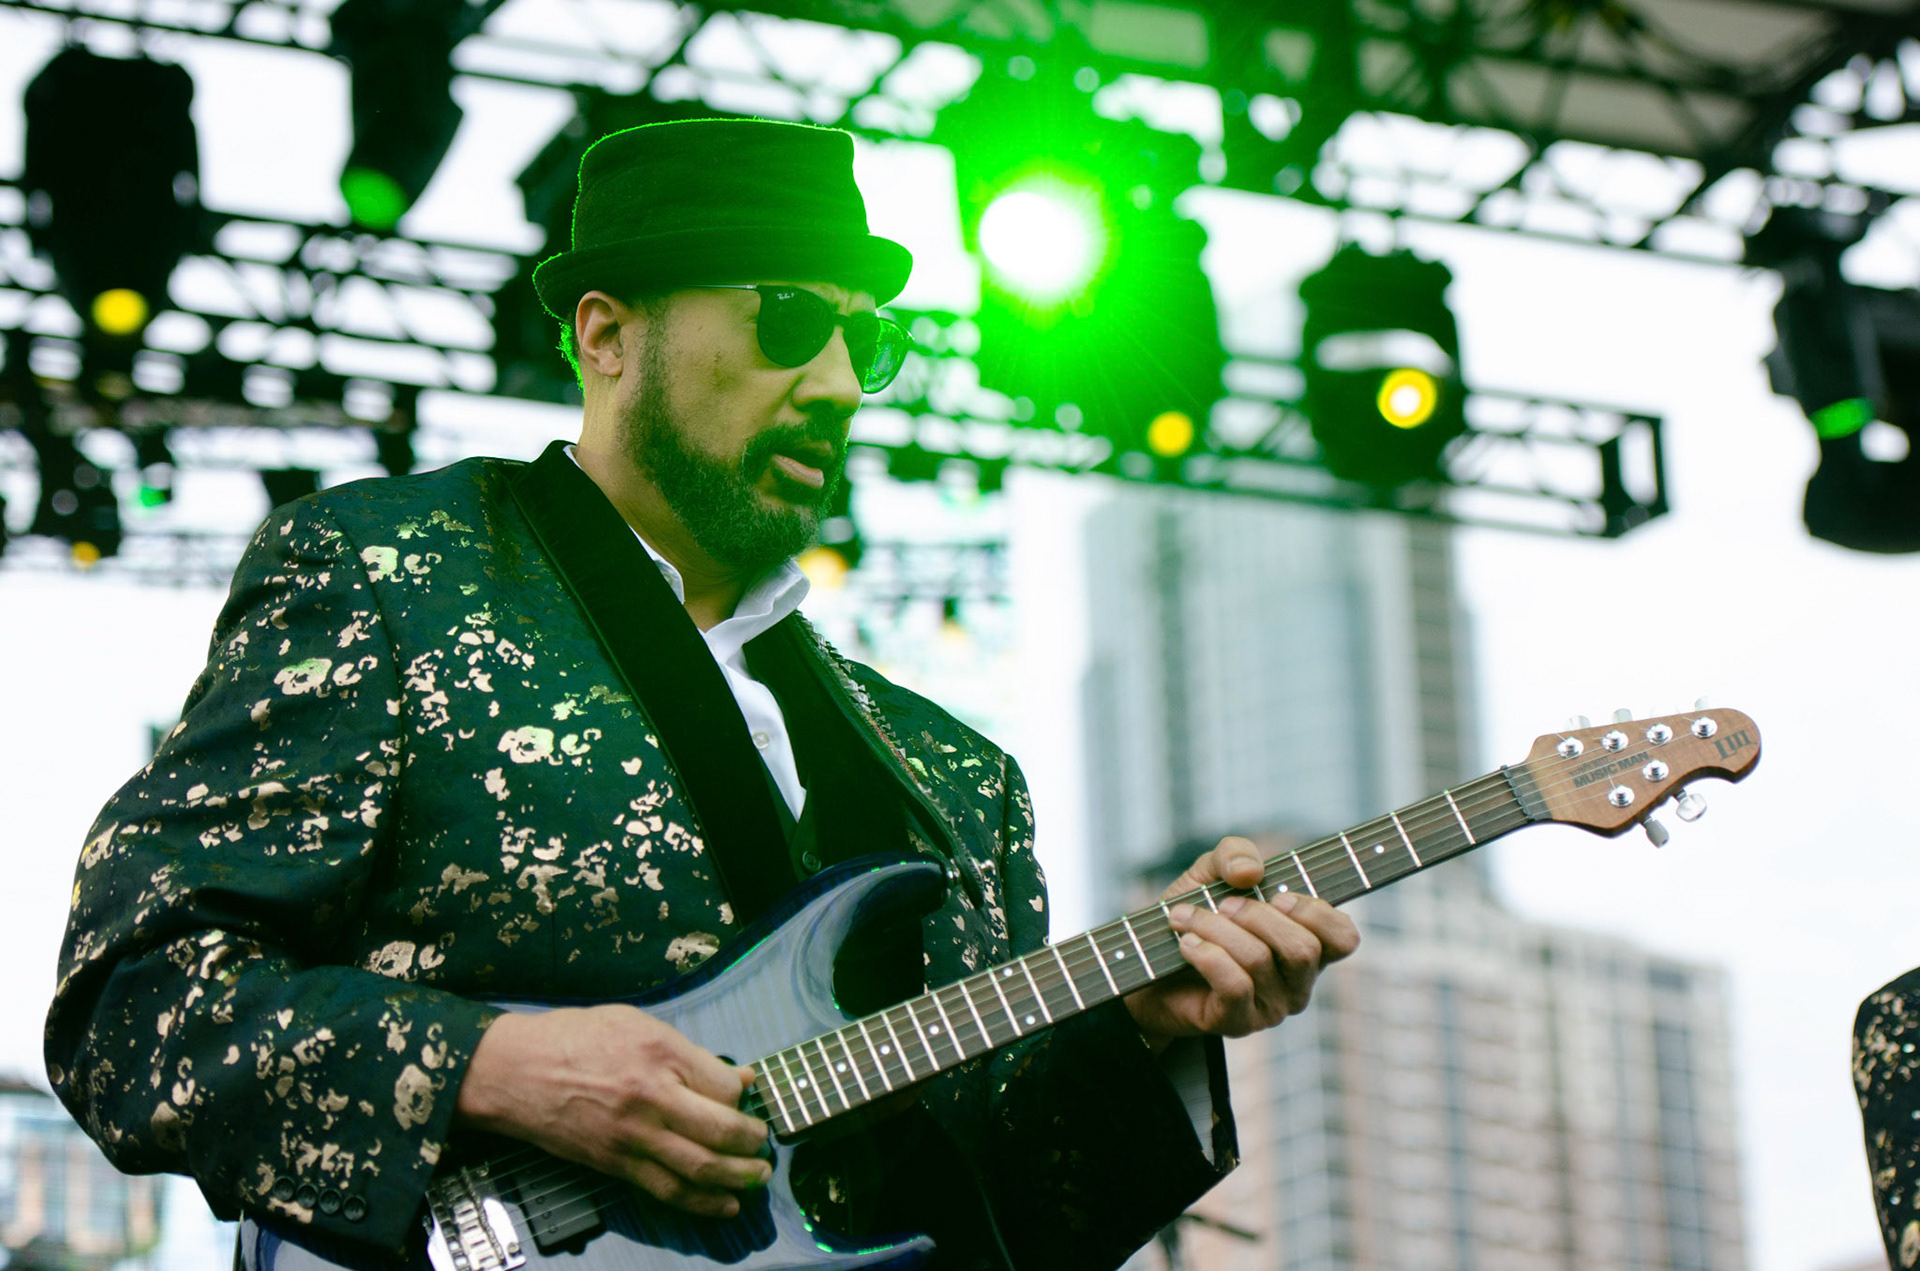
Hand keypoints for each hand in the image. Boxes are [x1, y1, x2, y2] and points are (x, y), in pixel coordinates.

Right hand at [456, 1005, 770, 1217]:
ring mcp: (632, 1135)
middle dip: (752, 1143)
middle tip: (764, 1145)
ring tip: (757, 1177)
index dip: (743, 1096)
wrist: (514, 1071)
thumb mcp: (636, 1023)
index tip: (749, 1098)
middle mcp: (651, 1096)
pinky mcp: (615, 1164)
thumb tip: (735, 1078)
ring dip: (737, 1177)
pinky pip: (666, 1190)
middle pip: (720, 1130)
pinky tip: (725, 1204)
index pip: (723, 1085)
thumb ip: (688, 1051)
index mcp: (660, 1053)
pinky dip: (701, 1202)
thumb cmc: (574, 1038)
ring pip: (699, 1168)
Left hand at [1124, 836, 1359, 1050]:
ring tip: (1184, 918)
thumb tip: (1251, 872)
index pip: (1344, 938)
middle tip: (1222, 904)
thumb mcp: (1211, 871)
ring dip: (1215, 927)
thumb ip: (1235, 853)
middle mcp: (1297, 982)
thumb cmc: (1193, 916)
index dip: (1317, 913)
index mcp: (1307, 946)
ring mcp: (1270, 1007)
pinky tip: (1186, 943)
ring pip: (1259, 960)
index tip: (1277, 896)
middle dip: (1256, 916)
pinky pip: (1234, 985)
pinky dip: (1206, 954)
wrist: (1146, 963)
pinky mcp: (1238, 1023)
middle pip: (1303, 949)